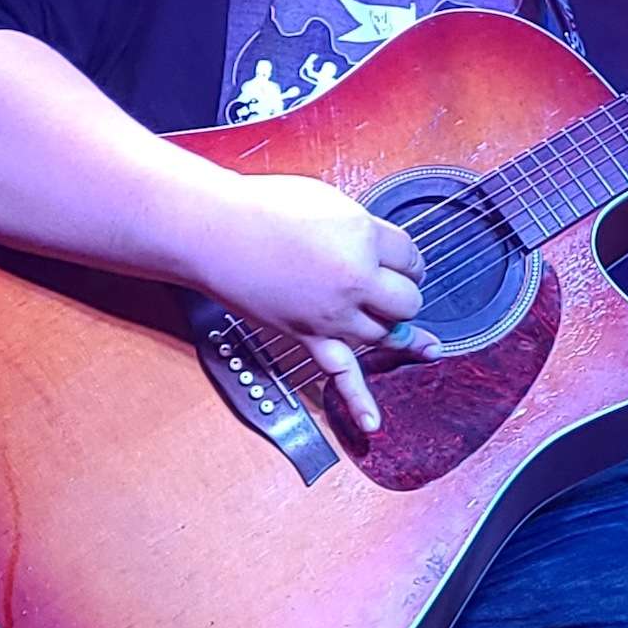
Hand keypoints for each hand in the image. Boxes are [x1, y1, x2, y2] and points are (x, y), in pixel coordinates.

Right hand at [198, 173, 440, 431]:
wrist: (215, 232)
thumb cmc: (265, 209)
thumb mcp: (329, 203)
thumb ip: (362, 231)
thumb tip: (381, 251)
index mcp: (364, 239)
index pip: (412, 256)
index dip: (404, 256)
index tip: (393, 254)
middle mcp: (355, 281)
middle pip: (407, 299)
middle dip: (399, 289)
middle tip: (380, 277)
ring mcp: (333, 315)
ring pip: (385, 334)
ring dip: (386, 324)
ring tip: (378, 314)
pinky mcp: (308, 336)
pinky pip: (340, 375)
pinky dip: (359, 402)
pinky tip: (372, 424)